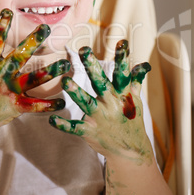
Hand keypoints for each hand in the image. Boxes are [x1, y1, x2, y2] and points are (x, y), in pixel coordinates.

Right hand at [0, 9, 69, 142]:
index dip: (0, 26)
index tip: (8, 11)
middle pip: (18, 55)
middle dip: (33, 41)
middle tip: (46, 28)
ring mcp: (8, 91)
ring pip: (32, 78)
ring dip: (50, 71)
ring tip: (67, 63)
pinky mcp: (14, 107)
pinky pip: (34, 105)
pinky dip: (47, 105)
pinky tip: (61, 102)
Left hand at [49, 40, 152, 164]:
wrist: (131, 153)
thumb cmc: (131, 121)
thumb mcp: (136, 102)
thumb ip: (134, 82)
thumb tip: (142, 65)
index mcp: (122, 95)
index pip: (123, 73)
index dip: (123, 58)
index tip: (122, 42)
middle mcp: (111, 104)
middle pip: (101, 82)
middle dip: (93, 67)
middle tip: (84, 50)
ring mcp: (101, 118)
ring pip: (87, 103)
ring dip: (77, 93)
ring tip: (65, 82)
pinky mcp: (90, 132)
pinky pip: (75, 128)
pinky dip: (63, 125)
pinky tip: (51, 119)